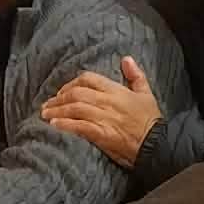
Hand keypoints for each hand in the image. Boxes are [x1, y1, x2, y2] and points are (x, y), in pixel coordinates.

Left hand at [41, 57, 162, 167]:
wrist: (157, 145)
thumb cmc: (151, 121)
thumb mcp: (146, 94)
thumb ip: (136, 76)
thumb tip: (126, 59)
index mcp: (117, 91)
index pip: (88, 79)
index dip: (71, 83)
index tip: (62, 92)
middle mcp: (108, 102)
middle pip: (76, 93)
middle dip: (59, 98)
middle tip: (47, 105)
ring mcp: (104, 118)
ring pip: (75, 108)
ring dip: (57, 111)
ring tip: (45, 115)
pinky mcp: (102, 134)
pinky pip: (79, 126)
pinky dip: (65, 124)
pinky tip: (55, 125)